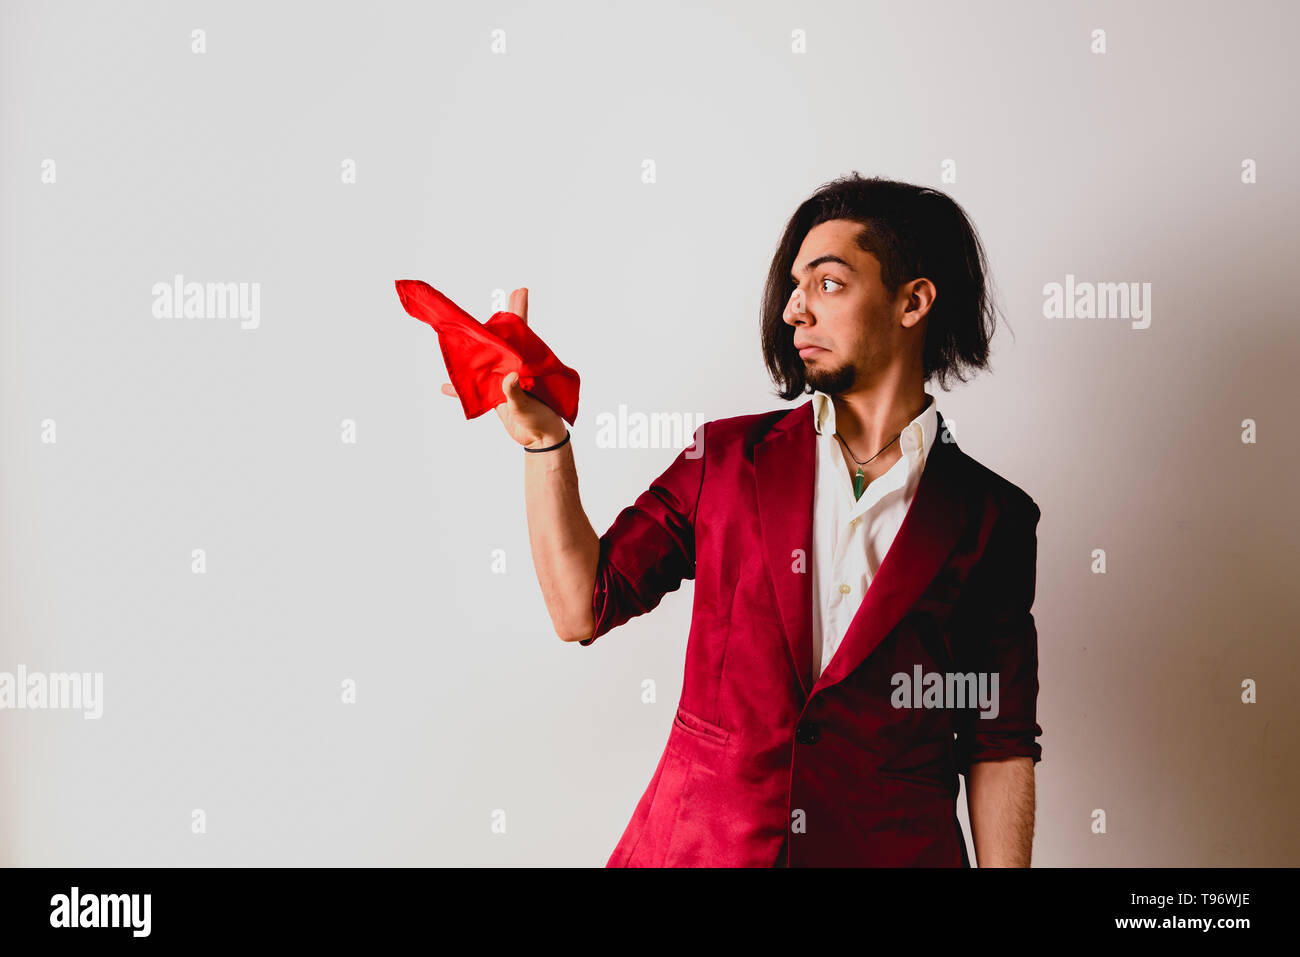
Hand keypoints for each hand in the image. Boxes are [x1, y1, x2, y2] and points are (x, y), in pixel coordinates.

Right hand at [439, 287, 567, 448]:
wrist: (539, 440)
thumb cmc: (541, 420)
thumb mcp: (528, 406)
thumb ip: (516, 393)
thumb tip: (509, 378)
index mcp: (525, 364)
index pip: (522, 333)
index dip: (519, 311)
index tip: (520, 290)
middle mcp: (513, 367)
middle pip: (500, 340)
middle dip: (494, 322)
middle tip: (492, 302)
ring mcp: (503, 380)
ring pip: (485, 360)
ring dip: (472, 351)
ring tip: (457, 337)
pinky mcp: (496, 395)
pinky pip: (474, 388)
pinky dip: (460, 387)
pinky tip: (445, 385)